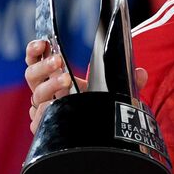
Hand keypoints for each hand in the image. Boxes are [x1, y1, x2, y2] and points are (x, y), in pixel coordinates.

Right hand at [24, 38, 146, 132]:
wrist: (96, 132)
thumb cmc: (98, 104)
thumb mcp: (113, 90)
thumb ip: (127, 81)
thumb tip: (142, 73)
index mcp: (55, 76)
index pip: (35, 59)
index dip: (34, 50)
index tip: (44, 42)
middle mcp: (46, 91)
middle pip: (31, 75)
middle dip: (44, 66)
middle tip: (60, 61)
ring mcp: (44, 109)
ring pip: (35, 95)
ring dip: (48, 85)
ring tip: (65, 81)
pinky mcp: (45, 127)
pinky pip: (37, 119)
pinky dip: (44, 113)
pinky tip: (54, 108)